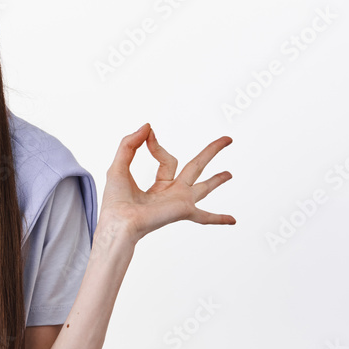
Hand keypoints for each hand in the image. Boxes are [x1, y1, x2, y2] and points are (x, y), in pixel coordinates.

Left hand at [99, 123, 234, 245]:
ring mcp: (180, 201)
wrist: (118, 221)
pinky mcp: (183, 210)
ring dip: (218, 180)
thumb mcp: (119, 166)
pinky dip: (219, 219)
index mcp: (159, 186)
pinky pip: (204, 216)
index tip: (149, 134)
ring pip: (205, 186)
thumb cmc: (115, 201)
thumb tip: (147, 127)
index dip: (157, 145)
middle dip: (211, 152)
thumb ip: (129, 144)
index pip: (167, 159)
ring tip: (229, 174)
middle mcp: (172, 193)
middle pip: (196, 166)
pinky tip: (233, 220)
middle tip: (226, 140)